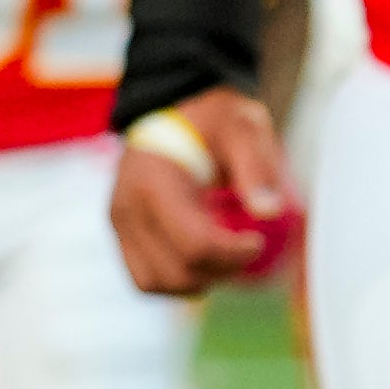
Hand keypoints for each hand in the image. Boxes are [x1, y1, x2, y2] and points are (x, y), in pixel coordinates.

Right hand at [111, 86, 291, 295]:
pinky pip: (145, 277)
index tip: (258, 240)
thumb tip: (270, 213)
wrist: (171, 105)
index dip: (233, 254)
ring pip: (156, 283)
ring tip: (223, 256)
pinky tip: (203, 260)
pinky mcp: (121, 232)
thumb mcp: (241, 128)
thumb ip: (256, 168)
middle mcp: (127, 208)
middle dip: (220, 270)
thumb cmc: (211, 118)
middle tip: (245, 249)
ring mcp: (119, 223)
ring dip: (197, 280)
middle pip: (177, 272)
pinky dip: (177, 279)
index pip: (193, 245)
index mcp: (153, 184)